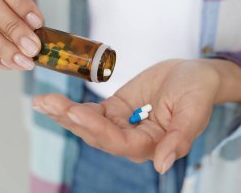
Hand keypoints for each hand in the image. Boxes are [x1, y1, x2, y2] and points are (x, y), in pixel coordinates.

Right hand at [0, 0, 43, 69]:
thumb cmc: (8, 1)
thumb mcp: (20, 0)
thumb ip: (26, 15)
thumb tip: (35, 39)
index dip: (20, 0)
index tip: (38, 22)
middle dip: (11, 26)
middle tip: (32, 47)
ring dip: (0, 45)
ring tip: (22, 61)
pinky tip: (8, 63)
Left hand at [32, 59, 240, 172]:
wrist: (195, 75)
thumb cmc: (198, 92)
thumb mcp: (194, 112)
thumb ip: (179, 139)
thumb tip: (163, 165)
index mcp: (152, 144)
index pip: (119, 142)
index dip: (96, 128)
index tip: (74, 110)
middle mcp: (133, 139)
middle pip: (96, 135)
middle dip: (71, 119)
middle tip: (47, 103)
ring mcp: (122, 125)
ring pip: (89, 124)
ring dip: (65, 114)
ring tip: (42, 102)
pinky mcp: (115, 110)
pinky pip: (91, 111)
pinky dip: (72, 106)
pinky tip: (52, 101)